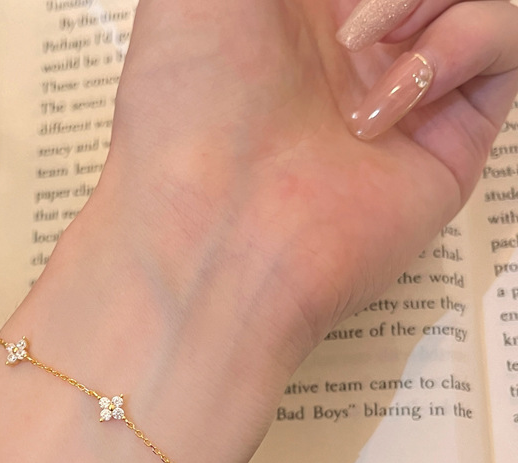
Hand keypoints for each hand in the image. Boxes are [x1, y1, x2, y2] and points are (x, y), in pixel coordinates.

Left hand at [96, 0, 517, 353]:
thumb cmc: (184, 111)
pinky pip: (507, 43)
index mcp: (287, 10)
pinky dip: (466, 42)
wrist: (214, 234)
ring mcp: (400, 87)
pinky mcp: (449, 135)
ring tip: (359, 44)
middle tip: (343, 19)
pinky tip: (385, 102)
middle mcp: (347, 45)